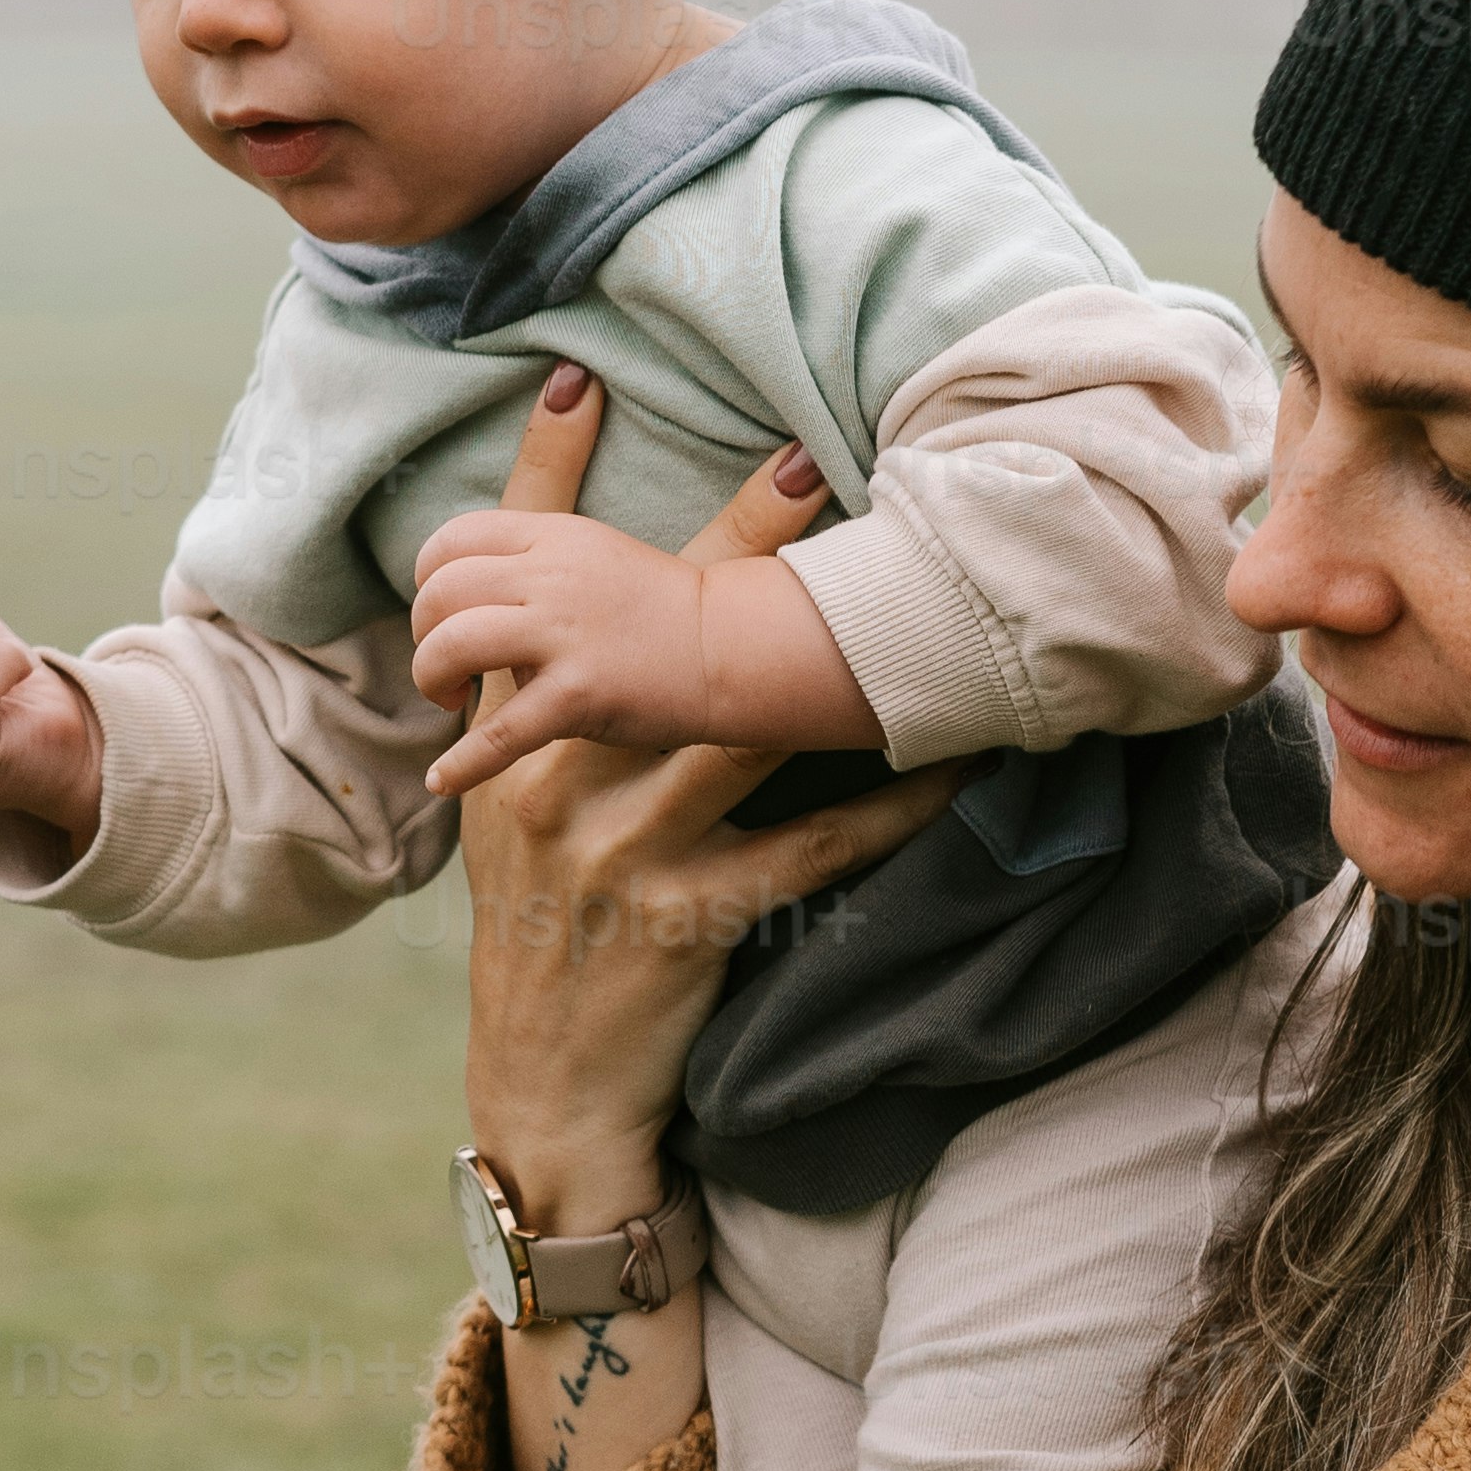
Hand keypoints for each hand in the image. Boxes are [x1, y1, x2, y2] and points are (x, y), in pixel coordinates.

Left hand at [413, 497, 872, 797]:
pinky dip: (461, 763)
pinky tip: (441, 780)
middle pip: (440, 592)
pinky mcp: (578, 694)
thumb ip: (531, 570)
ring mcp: (564, 634)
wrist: (734, 647)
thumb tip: (473, 608)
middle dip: (425, 635)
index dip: (430, 579)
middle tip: (447, 670)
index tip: (444, 614)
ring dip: (432, 678)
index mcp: (552, 537)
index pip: (451, 539)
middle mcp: (550, 577)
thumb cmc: (663, 612)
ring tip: (450, 703)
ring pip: (451, 645)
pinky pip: (498, 733)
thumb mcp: (594, 558)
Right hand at [452, 370, 948, 1216]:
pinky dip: (891, 807)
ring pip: (736, 729)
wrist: (548, 1088)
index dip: (546, 484)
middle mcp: (557, 787)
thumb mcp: (513, 824)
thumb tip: (576, 618)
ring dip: (822, 655)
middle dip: (723, 540)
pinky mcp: (692, 919)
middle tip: (797, 453)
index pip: (520, 590)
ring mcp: (625, 852)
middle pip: (648, 634)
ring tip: (900, 585)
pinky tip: (960, 763)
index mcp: (511, 751)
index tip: (576, 382)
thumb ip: (534, 725)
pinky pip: (812, 847)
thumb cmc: (544, 939)